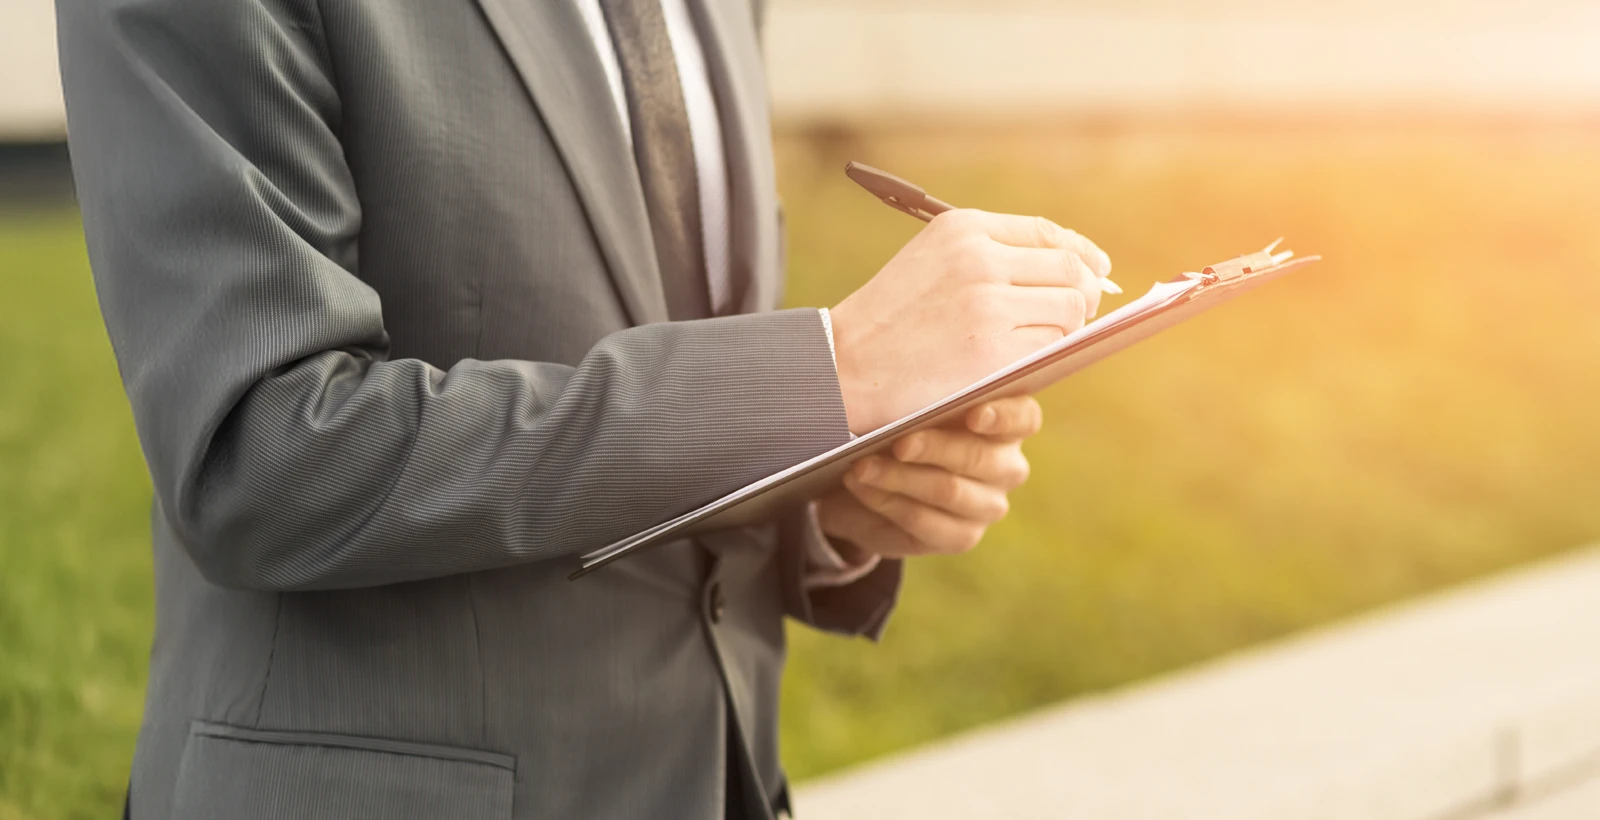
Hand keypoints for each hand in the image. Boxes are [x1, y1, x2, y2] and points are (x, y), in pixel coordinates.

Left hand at [815, 395, 1040, 558]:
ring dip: (899, 477)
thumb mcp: (907, 401)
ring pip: (948, 491)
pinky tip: (861, 486)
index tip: (973, 415)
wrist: (872, 478)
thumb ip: (915, 389)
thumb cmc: (897, 424)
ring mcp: (987, 506)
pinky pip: (925, 521)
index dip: (1003, 416)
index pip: (1024, 417)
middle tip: (896, 443)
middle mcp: (1006, 467)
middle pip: (979, 457)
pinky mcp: (961, 537)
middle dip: (933, 448)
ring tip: (861, 466)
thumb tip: (893, 373)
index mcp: (1006, 424)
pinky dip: (887, 501)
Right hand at [829, 209, 1111, 434]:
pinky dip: (1048, 355)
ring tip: (1042, 341)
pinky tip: (1025, 360)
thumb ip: (989, 255)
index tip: (1096, 270)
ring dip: (1066, 327)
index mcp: (963, 229)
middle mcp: (980, 258)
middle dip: (1084, 292)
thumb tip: (1071, 267)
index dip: (1080, 253)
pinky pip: (1052, 345)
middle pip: (1069, 269)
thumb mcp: (930, 261)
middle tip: (1081, 313)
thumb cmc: (888, 320)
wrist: (844, 367)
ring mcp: (989, 304)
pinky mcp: (995, 351)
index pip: (1046, 233)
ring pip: (1070, 308)